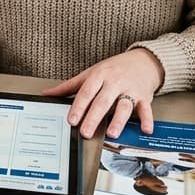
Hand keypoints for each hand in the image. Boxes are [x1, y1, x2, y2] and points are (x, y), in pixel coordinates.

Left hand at [42, 48, 163, 138]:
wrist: (143, 61)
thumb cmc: (113, 69)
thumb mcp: (90, 73)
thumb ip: (70, 86)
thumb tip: (47, 94)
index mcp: (99, 76)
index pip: (87, 92)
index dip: (79, 106)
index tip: (72, 120)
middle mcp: (115, 83)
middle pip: (103, 101)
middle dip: (94, 117)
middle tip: (86, 132)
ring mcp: (130, 90)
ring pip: (124, 106)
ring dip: (118, 120)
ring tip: (112, 133)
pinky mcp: (144, 97)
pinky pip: (146, 109)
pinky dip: (147, 120)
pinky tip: (145, 129)